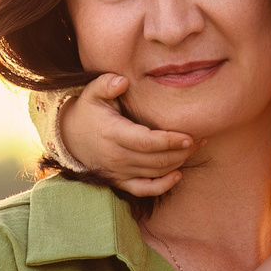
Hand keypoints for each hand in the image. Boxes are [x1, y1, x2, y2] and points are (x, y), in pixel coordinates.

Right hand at [61, 74, 195, 197]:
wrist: (69, 138)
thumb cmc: (88, 112)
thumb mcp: (92, 93)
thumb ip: (106, 84)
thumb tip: (123, 81)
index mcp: (114, 134)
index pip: (146, 142)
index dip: (169, 141)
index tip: (189, 137)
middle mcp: (118, 157)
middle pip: (157, 159)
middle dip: (182, 152)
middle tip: (201, 139)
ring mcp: (120, 172)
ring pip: (156, 172)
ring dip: (178, 162)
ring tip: (196, 148)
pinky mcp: (121, 181)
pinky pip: (145, 189)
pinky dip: (163, 185)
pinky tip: (178, 174)